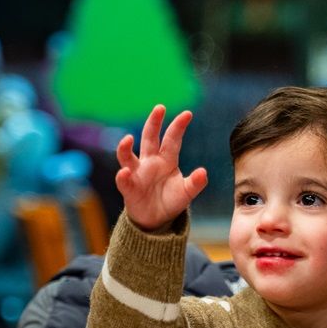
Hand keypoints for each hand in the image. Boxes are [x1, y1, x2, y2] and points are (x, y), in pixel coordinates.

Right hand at [116, 105, 208, 231]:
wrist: (156, 220)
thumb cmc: (170, 201)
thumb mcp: (186, 193)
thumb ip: (195, 183)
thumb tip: (203, 172)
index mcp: (167, 160)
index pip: (172, 139)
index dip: (178, 126)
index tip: (188, 114)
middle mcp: (150, 162)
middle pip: (149, 138)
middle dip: (153, 122)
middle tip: (160, 108)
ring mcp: (137, 173)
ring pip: (128, 156)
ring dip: (125, 147)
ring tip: (128, 139)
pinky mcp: (128, 188)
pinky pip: (124, 180)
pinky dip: (123, 176)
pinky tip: (125, 173)